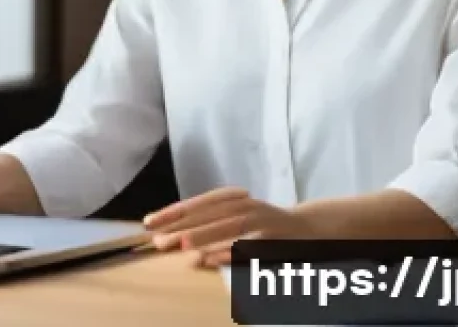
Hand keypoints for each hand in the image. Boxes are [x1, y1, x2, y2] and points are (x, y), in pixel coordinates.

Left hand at [143, 187, 308, 269]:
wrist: (308, 227)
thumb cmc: (263, 224)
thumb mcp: (236, 215)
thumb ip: (210, 224)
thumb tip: (177, 239)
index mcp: (233, 198)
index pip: (197, 203)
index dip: (172, 212)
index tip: (148, 222)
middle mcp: (245, 205)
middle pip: (209, 215)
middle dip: (182, 227)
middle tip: (158, 239)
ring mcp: (260, 222)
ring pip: (228, 227)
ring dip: (205, 236)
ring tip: (182, 246)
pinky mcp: (272, 240)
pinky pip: (248, 247)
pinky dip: (229, 252)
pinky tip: (211, 259)